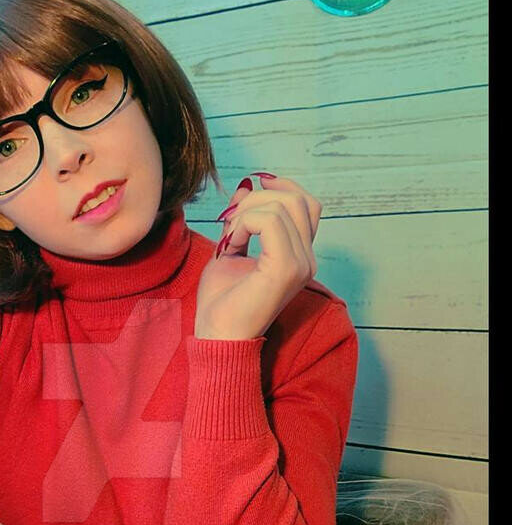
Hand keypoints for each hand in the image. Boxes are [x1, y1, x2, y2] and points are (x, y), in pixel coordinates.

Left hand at [194, 174, 321, 340]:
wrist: (218, 337)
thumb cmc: (221, 302)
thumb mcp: (230, 248)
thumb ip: (241, 220)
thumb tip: (246, 187)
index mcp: (299, 256)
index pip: (307, 205)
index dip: (280, 187)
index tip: (250, 189)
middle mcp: (307, 260)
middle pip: (297, 200)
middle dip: (258, 198)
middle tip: (230, 220)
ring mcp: (301, 264)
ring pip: (283, 206)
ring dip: (246, 213)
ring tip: (229, 239)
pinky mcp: (286, 269)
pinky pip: (269, 221)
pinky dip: (244, 223)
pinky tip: (231, 244)